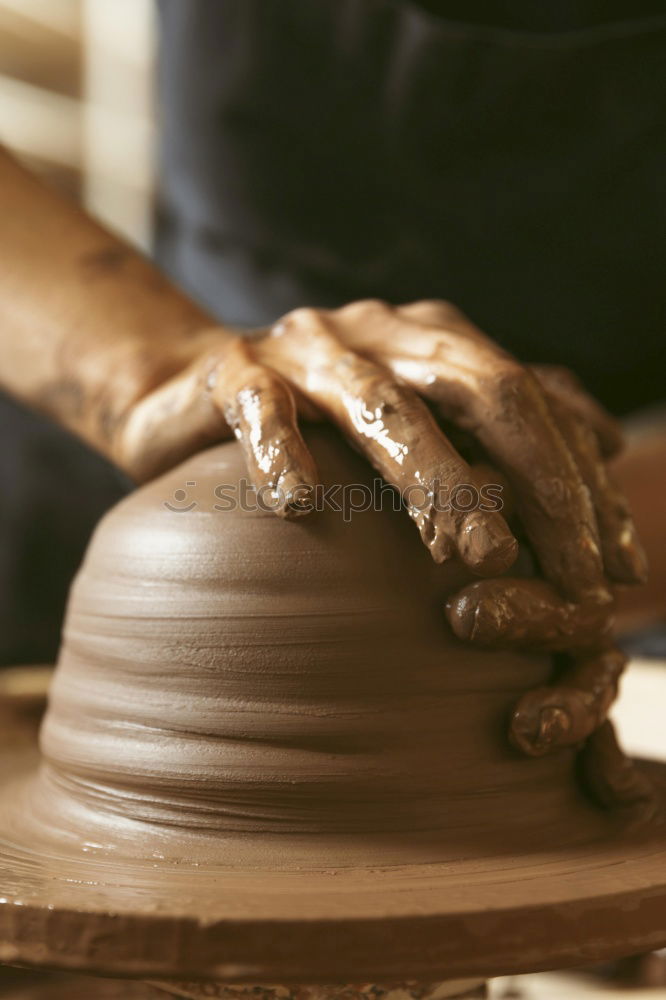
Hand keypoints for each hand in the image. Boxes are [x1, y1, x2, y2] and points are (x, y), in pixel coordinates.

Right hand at [117, 298, 646, 786]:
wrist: (190, 385)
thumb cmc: (321, 417)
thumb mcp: (425, 410)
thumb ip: (509, 425)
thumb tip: (610, 444)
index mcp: (437, 341)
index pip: (534, 402)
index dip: (583, 483)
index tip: (616, 570)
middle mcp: (384, 334)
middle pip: (481, 391)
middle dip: (538, 483)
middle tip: (573, 577)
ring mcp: (308, 350)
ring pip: (384, 405)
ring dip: (435, 479)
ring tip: (476, 557)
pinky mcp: (233, 375)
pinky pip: (261, 410)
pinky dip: (283, 454)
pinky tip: (299, 507)